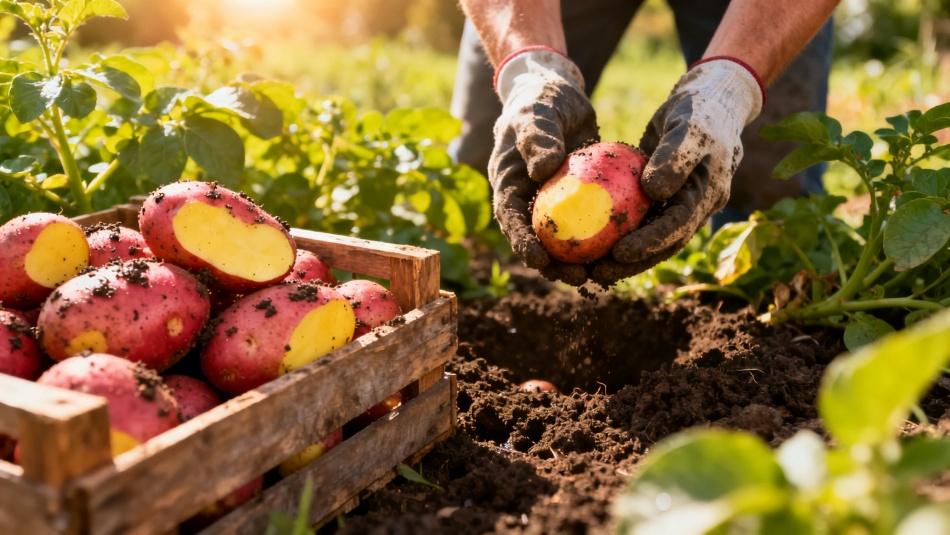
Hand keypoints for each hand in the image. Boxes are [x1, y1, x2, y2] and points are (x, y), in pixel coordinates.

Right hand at [489, 47, 598, 281]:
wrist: (559, 95)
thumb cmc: (541, 100)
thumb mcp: (537, 112)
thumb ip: (536, 137)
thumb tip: (541, 169)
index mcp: (508, 185)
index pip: (510, 220)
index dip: (522, 244)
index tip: (539, 261)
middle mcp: (527, 201)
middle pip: (538, 241)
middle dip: (555, 265)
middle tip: (578, 276)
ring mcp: (552, 204)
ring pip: (565, 240)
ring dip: (580, 261)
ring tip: (603, 274)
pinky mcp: (576, 202)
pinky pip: (590, 223)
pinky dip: (603, 238)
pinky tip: (625, 250)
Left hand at [590, 58, 764, 287]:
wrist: (708, 102)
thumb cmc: (697, 110)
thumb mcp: (688, 126)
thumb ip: (675, 157)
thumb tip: (654, 192)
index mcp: (707, 195)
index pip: (677, 226)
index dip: (650, 244)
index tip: (620, 253)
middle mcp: (695, 208)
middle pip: (662, 245)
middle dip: (631, 264)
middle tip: (598, 274)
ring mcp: (680, 206)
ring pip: (649, 239)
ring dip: (621, 258)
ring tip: (587, 269)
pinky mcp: (662, 200)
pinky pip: (638, 221)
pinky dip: (615, 233)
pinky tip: (585, 240)